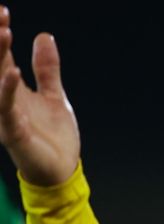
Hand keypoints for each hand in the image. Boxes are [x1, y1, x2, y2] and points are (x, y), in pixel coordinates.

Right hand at [0, 7, 78, 186]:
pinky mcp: (14, 132)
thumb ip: (46, 68)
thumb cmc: (53, 136)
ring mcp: (6, 115)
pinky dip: (8, 90)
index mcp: (12, 89)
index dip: (0, 33)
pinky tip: (13, 72)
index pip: (1, 55)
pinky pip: (6, 109)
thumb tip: (44, 36)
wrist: (62, 171)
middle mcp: (4, 99)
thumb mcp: (53, 95)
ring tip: (4, 33)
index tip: (3, 11)